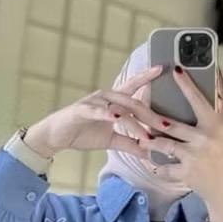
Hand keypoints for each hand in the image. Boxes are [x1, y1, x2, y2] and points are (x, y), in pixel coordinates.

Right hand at [23, 66, 161, 160]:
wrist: (56, 136)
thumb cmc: (82, 133)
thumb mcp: (111, 141)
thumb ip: (130, 144)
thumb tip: (149, 152)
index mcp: (114, 101)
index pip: (134, 88)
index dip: (147, 78)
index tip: (162, 69)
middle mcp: (106, 97)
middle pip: (134, 104)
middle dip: (151, 116)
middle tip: (166, 127)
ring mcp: (95, 102)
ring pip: (120, 109)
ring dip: (135, 123)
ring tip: (147, 136)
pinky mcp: (82, 110)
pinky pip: (98, 112)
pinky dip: (107, 114)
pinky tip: (116, 118)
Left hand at [98, 66, 222, 221]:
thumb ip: (216, 113)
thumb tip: (218, 83)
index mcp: (215, 126)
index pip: (199, 101)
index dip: (187, 85)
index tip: (176, 69)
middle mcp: (204, 139)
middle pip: (170, 124)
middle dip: (148, 117)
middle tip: (132, 107)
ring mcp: (194, 157)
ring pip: (163, 144)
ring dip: (148, 141)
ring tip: (138, 138)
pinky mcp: (186, 173)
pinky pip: (165, 167)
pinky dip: (157, 166)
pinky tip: (152, 164)